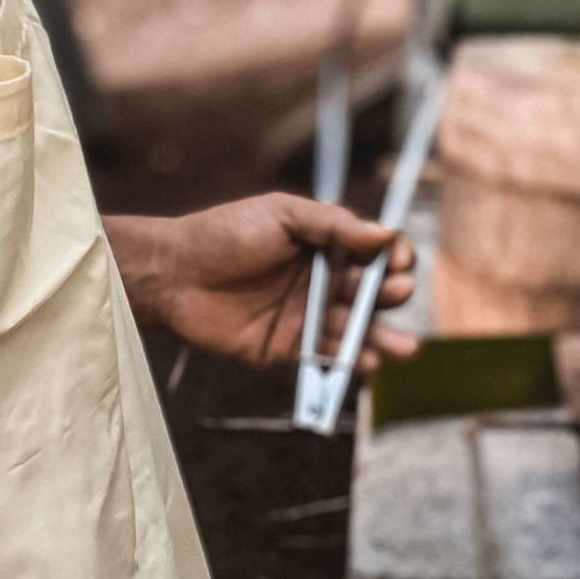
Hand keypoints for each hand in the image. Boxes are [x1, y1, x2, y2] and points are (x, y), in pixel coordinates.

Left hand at [111, 195, 417, 371]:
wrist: (175, 274)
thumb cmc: (225, 234)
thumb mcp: (281, 214)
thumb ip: (333, 223)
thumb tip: (384, 233)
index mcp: (326, 247)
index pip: (374, 254)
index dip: (393, 257)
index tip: (398, 261)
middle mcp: (323, 282)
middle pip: (372, 293)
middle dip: (391, 295)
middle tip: (396, 292)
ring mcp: (308, 317)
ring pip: (355, 330)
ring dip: (381, 339)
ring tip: (404, 349)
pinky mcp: (288, 348)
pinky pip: (324, 358)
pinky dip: (347, 362)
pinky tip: (366, 364)